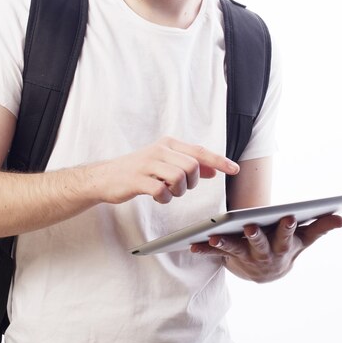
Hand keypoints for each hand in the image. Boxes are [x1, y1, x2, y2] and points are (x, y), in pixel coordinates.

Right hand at [86, 136, 239, 204]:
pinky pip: (162, 191)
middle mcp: (159, 149)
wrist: (106, 177)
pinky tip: (157, 197)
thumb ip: (188, 164)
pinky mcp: (137, 179)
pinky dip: (164, 198)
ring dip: (177, 191)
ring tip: (167, 192)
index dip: (219, 161)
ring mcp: (147, 163)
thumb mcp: (165, 163)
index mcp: (168, 144)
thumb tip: (214, 170)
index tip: (235, 170)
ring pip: (179, 178)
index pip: (199, 151)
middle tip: (179, 187)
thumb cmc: (139, 171)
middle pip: (192, 166)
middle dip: (192, 183)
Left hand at [190, 214, 341, 282]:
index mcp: (283, 247)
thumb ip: (320, 227)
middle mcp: (264, 255)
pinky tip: (193, 244)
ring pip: (234, 250)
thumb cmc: (287, 247)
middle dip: (256, 236)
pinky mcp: (228, 258)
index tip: (288, 214)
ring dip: (225, 244)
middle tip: (250, 226)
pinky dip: (205, 249)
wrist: (266, 273)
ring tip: (215, 237)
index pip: (287, 236)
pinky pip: (215, 253)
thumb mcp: (304, 239)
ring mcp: (245, 258)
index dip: (287, 227)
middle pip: (260, 245)